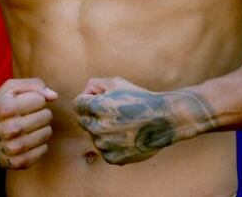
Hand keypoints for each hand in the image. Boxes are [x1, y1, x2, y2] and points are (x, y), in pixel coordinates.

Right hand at [0, 78, 57, 169]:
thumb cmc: (0, 107)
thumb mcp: (10, 88)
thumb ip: (33, 84)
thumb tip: (54, 96)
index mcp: (5, 109)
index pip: (40, 100)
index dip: (35, 99)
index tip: (24, 103)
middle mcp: (8, 130)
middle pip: (46, 116)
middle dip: (41, 113)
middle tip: (28, 115)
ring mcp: (13, 148)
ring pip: (47, 132)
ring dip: (42, 128)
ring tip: (29, 127)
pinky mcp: (18, 162)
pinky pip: (44, 149)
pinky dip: (40, 143)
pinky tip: (28, 139)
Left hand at [74, 77, 214, 164]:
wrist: (164, 119)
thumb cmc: (139, 98)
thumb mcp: (117, 83)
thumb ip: (95, 84)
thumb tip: (85, 93)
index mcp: (97, 107)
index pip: (77, 105)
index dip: (88, 100)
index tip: (100, 100)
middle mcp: (99, 127)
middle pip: (83, 121)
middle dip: (93, 116)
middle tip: (113, 113)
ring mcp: (106, 145)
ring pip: (94, 137)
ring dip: (102, 132)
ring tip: (122, 125)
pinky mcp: (115, 158)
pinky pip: (104, 152)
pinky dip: (111, 146)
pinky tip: (125, 137)